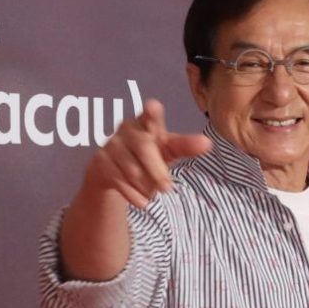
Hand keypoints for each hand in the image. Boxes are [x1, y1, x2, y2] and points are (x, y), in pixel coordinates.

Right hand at [85, 98, 211, 207]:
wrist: (112, 170)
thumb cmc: (148, 155)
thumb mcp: (169, 150)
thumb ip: (186, 146)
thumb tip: (207, 143)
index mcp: (147, 123)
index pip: (151, 116)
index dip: (152, 112)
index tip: (154, 106)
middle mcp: (128, 129)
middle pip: (144, 149)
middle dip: (157, 171)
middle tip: (167, 188)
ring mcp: (112, 144)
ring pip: (132, 170)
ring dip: (146, 186)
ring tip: (153, 192)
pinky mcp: (100, 161)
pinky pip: (119, 181)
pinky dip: (134, 195)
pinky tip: (143, 201)